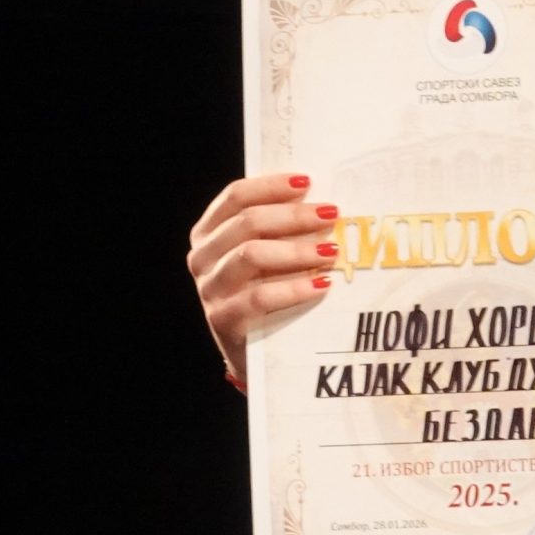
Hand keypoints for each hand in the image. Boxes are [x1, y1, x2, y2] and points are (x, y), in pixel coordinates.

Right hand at [186, 173, 340, 380]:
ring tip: (331, 252)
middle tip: (330, 214)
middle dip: (293, 215)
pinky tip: (322, 285)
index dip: (271, 186)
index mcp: (209, 233)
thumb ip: (279, 229)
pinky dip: (295, 288)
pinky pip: (260, 296)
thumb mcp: (267, 255)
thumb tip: (323, 201)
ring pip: (251, 255)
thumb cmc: (265, 291)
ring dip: (297, 250)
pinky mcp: (223, 319)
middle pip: (246, 222)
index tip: (307, 182)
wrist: (253, 353)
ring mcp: (209, 289)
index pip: (235, 197)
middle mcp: (203, 257)